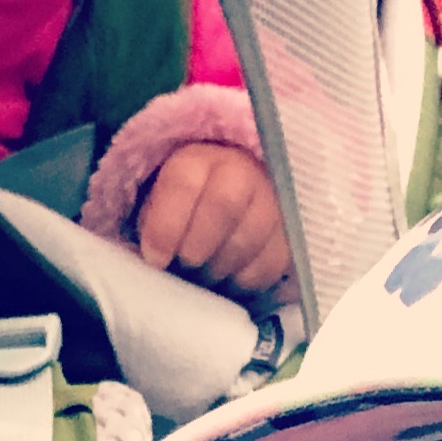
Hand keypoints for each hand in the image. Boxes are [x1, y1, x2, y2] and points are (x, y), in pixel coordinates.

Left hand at [134, 143, 293, 295]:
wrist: (221, 203)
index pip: (183, 184)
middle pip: (225, 205)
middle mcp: (241, 170)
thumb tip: (152, 259)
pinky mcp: (290, 232)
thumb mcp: (156, 208)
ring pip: (252, 236)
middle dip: (198, 246)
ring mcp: (272, 200)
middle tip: (185, 267)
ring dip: (222, 267)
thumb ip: (151, 226)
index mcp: (197, 160)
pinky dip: (247, 279)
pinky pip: (273, 262)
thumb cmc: (181, 212)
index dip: (166, 227)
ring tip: (204, 276)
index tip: (155, 258)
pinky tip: (229, 279)